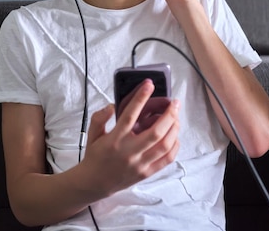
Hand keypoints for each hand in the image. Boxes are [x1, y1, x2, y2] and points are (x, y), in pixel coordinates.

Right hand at [82, 79, 180, 195]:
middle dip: (169, 114)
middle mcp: (129, 152)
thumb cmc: (95, 156)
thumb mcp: (92, 134)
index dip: (141, 98)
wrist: (94, 183)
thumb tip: (111, 106)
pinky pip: (167, 159)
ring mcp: (140, 164)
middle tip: (175, 103)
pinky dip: (174, 145)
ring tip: (176, 117)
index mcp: (115, 140)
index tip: (149, 84)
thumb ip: (99, 118)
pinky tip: (174, 135)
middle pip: (156, 132)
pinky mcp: (147, 172)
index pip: (130, 115)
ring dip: (174, 128)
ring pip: (164, 145)